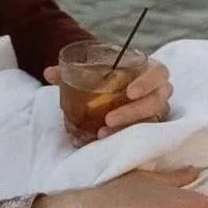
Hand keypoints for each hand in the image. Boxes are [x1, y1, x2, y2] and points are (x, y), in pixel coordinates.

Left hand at [43, 58, 172, 135]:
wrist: (107, 90)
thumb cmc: (104, 77)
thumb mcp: (89, 71)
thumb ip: (69, 71)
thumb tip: (48, 73)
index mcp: (147, 70)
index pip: (159, 72)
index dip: (148, 82)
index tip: (129, 92)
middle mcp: (157, 90)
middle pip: (157, 100)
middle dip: (134, 111)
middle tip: (109, 118)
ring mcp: (156, 109)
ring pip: (151, 119)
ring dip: (128, 126)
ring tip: (103, 131)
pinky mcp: (150, 125)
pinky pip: (144, 132)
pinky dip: (125, 134)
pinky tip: (106, 136)